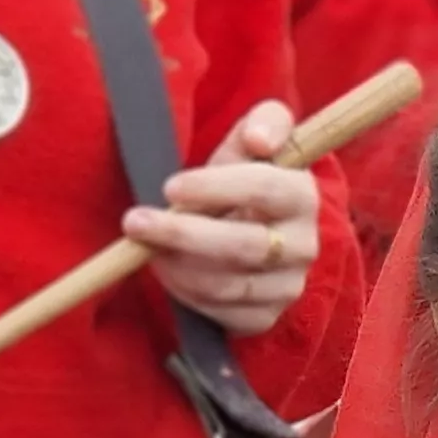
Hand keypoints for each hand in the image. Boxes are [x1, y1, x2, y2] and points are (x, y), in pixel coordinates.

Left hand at [132, 99, 319, 337]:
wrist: (256, 225)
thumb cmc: (247, 175)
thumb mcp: (254, 139)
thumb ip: (266, 121)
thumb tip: (260, 140)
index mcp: (302, 195)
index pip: (265, 189)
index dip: (215, 188)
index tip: (170, 187)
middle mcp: (303, 245)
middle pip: (244, 245)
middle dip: (182, 234)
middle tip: (134, 222)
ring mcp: (287, 285)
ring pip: (228, 284)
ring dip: (177, 266)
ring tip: (143, 246)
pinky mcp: (266, 317)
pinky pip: (221, 313)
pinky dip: (186, 294)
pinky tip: (165, 270)